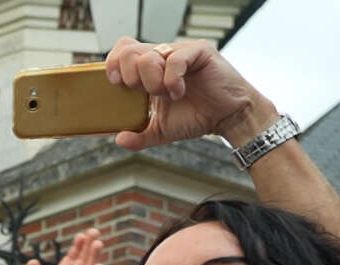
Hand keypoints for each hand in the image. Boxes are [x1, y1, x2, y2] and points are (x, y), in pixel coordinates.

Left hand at [105, 37, 268, 150]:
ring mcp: (180, 51)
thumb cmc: (195, 118)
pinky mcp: (199, 51)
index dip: (113, 65)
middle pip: (128, 52)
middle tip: (148, 94)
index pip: (122, 51)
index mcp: (149, 69)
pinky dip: (172, 80)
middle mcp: (162, 55)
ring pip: (148, 56)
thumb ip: (139, 137)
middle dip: (131, 78)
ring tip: (168, 95)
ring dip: (152, 82)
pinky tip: (179, 92)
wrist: (226, 118)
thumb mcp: (160, 131)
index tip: (118, 85)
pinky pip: (174, 59)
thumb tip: (119, 139)